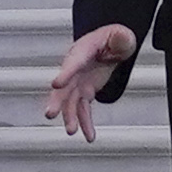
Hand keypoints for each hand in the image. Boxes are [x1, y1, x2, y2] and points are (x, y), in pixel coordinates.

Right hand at [43, 24, 138, 141]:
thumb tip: (121, 37)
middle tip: (50, 113)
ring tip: (71, 131)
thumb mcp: (121, 35)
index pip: (73, 63)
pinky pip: (83, 110)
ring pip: (70, 102)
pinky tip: (89, 137)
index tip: (56, 83)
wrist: (110, 45)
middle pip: (63, 86)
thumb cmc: (113, 38)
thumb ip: (120, 38)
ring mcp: (78, 81)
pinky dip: (85, 124)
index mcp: (82, 50)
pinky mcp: (84, 92)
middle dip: (56, 101)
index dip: (65, 73)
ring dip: (70, 117)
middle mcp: (75, 68)